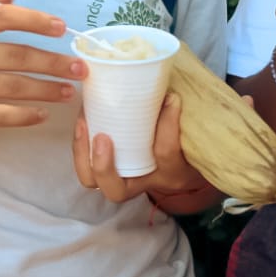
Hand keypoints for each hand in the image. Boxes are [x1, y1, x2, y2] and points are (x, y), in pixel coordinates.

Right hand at [0, 0, 87, 147]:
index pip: (2, 17)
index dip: (35, 20)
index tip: (62, 28)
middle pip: (15, 55)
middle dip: (53, 62)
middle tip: (80, 68)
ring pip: (13, 86)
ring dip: (47, 90)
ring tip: (70, 91)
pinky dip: (24, 115)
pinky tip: (43, 115)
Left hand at [72, 92, 208, 202]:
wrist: (184, 166)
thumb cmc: (189, 145)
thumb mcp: (195, 133)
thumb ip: (186, 114)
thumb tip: (173, 86)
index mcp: (172, 172)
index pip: (167, 154)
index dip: (167, 125)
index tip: (171, 98)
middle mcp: (144, 182)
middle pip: (117, 190)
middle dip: (104, 166)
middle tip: (102, 137)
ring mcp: (123, 179)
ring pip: (93, 182)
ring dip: (83, 154)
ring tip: (84, 123)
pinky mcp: (108, 168)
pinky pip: (87, 166)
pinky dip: (80, 144)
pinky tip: (83, 118)